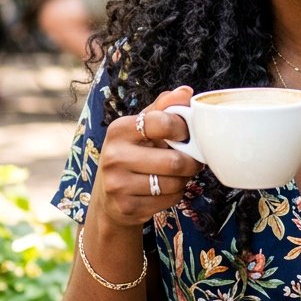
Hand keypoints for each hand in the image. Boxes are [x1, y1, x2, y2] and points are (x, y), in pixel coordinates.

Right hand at [90, 86, 202, 227]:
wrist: (108, 197)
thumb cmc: (131, 154)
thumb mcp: (141, 127)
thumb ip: (163, 108)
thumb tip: (186, 92)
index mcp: (119, 129)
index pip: (162, 122)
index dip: (183, 128)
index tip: (185, 133)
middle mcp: (114, 156)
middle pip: (174, 161)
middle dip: (191, 161)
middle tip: (191, 159)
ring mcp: (118, 185)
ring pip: (174, 183)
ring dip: (184, 179)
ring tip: (176, 174)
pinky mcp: (127, 208)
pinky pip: (169, 200)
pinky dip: (175, 194)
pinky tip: (164, 189)